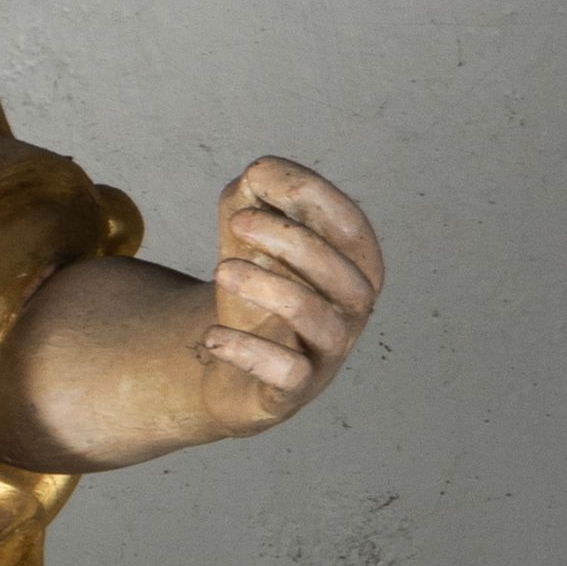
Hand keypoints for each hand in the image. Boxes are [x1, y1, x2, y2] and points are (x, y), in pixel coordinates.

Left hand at [198, 157, 382, 427]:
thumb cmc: (254, 287)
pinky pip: (288, 375)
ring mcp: (326, 353)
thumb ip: (256, 194)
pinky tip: (213, 336)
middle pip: (342, 273)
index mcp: (354, 264)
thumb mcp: (251, 233)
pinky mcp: (293, 392)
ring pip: (317, 319)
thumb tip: (261, 173)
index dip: (312, 196)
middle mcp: (352, 310)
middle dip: (290, 239)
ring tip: (221, 271)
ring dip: (268, 288)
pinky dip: (248, 352)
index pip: (351, 226)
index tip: (258, 177)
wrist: (225, 360)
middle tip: (238, 223)